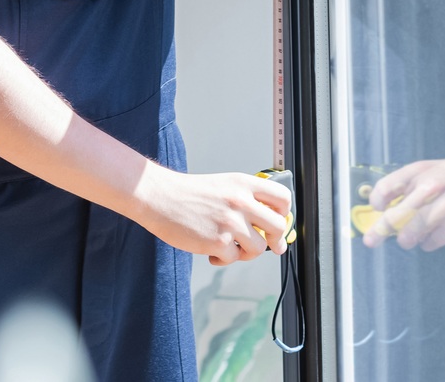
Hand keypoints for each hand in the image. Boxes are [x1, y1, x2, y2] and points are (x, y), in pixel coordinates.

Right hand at [131, 166, 290, 265]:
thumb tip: (267, 225)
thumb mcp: (223, 185)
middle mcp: (241, 201)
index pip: (282, 197)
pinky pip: (233, 258)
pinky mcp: (218, 241)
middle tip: (270, 246)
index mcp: (243, 184)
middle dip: (276, 240)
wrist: (160, 197)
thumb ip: (245, 200)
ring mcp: (230, 222)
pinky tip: (212, 253)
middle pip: (279, 226)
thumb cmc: (189, 194)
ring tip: (231, 248)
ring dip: (247, 252)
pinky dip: (223, 259)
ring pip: (259, 248)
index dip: (285, 213)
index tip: (278, 223)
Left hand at [361, 137, 444, 251]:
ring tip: (408, 238)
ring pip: (413, 234)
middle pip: (395, 216)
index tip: (377, 209)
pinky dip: (428, 243)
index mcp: (419, 171)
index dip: (375, 201)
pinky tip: (432, 236)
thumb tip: (381, 208)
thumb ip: (404, 184)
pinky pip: (433, 242)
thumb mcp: (427, 169)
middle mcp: (431, 186)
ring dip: (407, 239)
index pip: (386, 187)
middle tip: (373, 240)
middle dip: (381, 232)